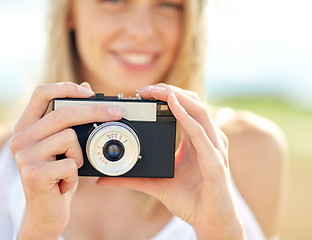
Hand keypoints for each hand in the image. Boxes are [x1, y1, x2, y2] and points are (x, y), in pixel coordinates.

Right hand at [9, 82, 124, 238]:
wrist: (46, 211)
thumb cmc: (57, 175)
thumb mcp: (63, 145)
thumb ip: (69, 119)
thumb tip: (86, 88)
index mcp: (25, 127)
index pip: (41, 93)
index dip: (66, 87)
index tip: (89, 92)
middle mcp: (20, 138)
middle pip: (62, 113)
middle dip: (96, 111)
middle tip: (117, 113)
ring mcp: (24, 156)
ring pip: (70, 138)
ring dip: (79, 155)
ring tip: (69, 168)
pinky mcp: (34, 174)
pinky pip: (71, 163)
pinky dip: (75, 174)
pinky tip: (64, 183)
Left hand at [97, 84, 245, 239]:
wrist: (210, 223)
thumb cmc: (190, 201)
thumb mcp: (156, 185)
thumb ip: (132, 179)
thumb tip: (104, 178)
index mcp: (197, 140)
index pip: (185, 107)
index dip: (166, 95)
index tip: (141, 93)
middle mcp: (208, 139)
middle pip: (192, 102)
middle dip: (168, 90)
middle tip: (144, 89)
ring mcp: (214, 148)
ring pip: (198, 110)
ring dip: (176, 96)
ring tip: (155, 90)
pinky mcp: (215, 161)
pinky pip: (201, 133)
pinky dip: (186, 116)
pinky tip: (173, 105)